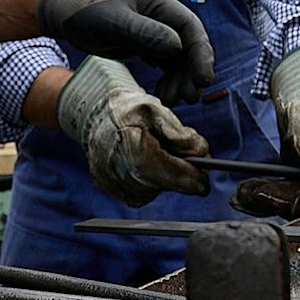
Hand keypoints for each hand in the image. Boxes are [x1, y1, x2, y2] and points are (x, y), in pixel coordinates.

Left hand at [36, 0, 215, 102]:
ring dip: (180, 79)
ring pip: (178, 58)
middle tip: (189, 98)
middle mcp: (162, 15)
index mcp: (159, 2)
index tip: (204, 80)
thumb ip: (145, 34)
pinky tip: (162, 94)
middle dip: (191, 72)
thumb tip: (177, 48)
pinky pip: (165, 63)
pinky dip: (167, 79)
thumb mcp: (115, 23)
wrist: (66, 13)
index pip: (190, 28)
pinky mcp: (147, 44)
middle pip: (189, 45)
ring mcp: (156, 30)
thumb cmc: (87, 12)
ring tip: (171, 100)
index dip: (201, 53)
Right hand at [56, 57, 211, 206]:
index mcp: (135, 150)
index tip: (204, 182)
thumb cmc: (127, 109)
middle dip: (178, 174)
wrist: (94, 112)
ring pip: (152, 190)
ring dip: (161, 176)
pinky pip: (138, 191)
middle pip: (164, 185)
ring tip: (156, 152)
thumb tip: (200, 152)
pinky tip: (143, 161)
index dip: (193, 179)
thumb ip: (180, 133)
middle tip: (182, 158)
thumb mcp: (157, 111)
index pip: (173, 175)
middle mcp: (121, 172)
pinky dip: (146, 179)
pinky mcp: (108, 186)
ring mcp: (112, 182)